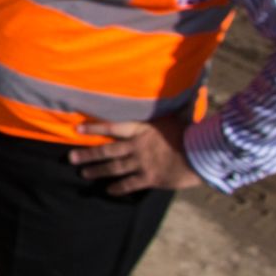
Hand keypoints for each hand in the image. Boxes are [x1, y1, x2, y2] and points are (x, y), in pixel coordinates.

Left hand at [68, 119, 201, 194]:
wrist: (204, 154)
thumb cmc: (192, 132)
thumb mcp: (178, 115)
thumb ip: (172, 106)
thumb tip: (184, 84)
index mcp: (142, 129)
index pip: (112, 127)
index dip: (94, 128)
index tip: (77, 130)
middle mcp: (137, 146)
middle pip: (107, 150)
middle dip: (88, 154)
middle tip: (71, 158)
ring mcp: (142, 163)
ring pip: (114, 168)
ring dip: (97, 171)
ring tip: (84, 173)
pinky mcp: (150, 177)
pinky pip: (129, 184)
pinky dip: (118, 188)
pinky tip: (108, 190)